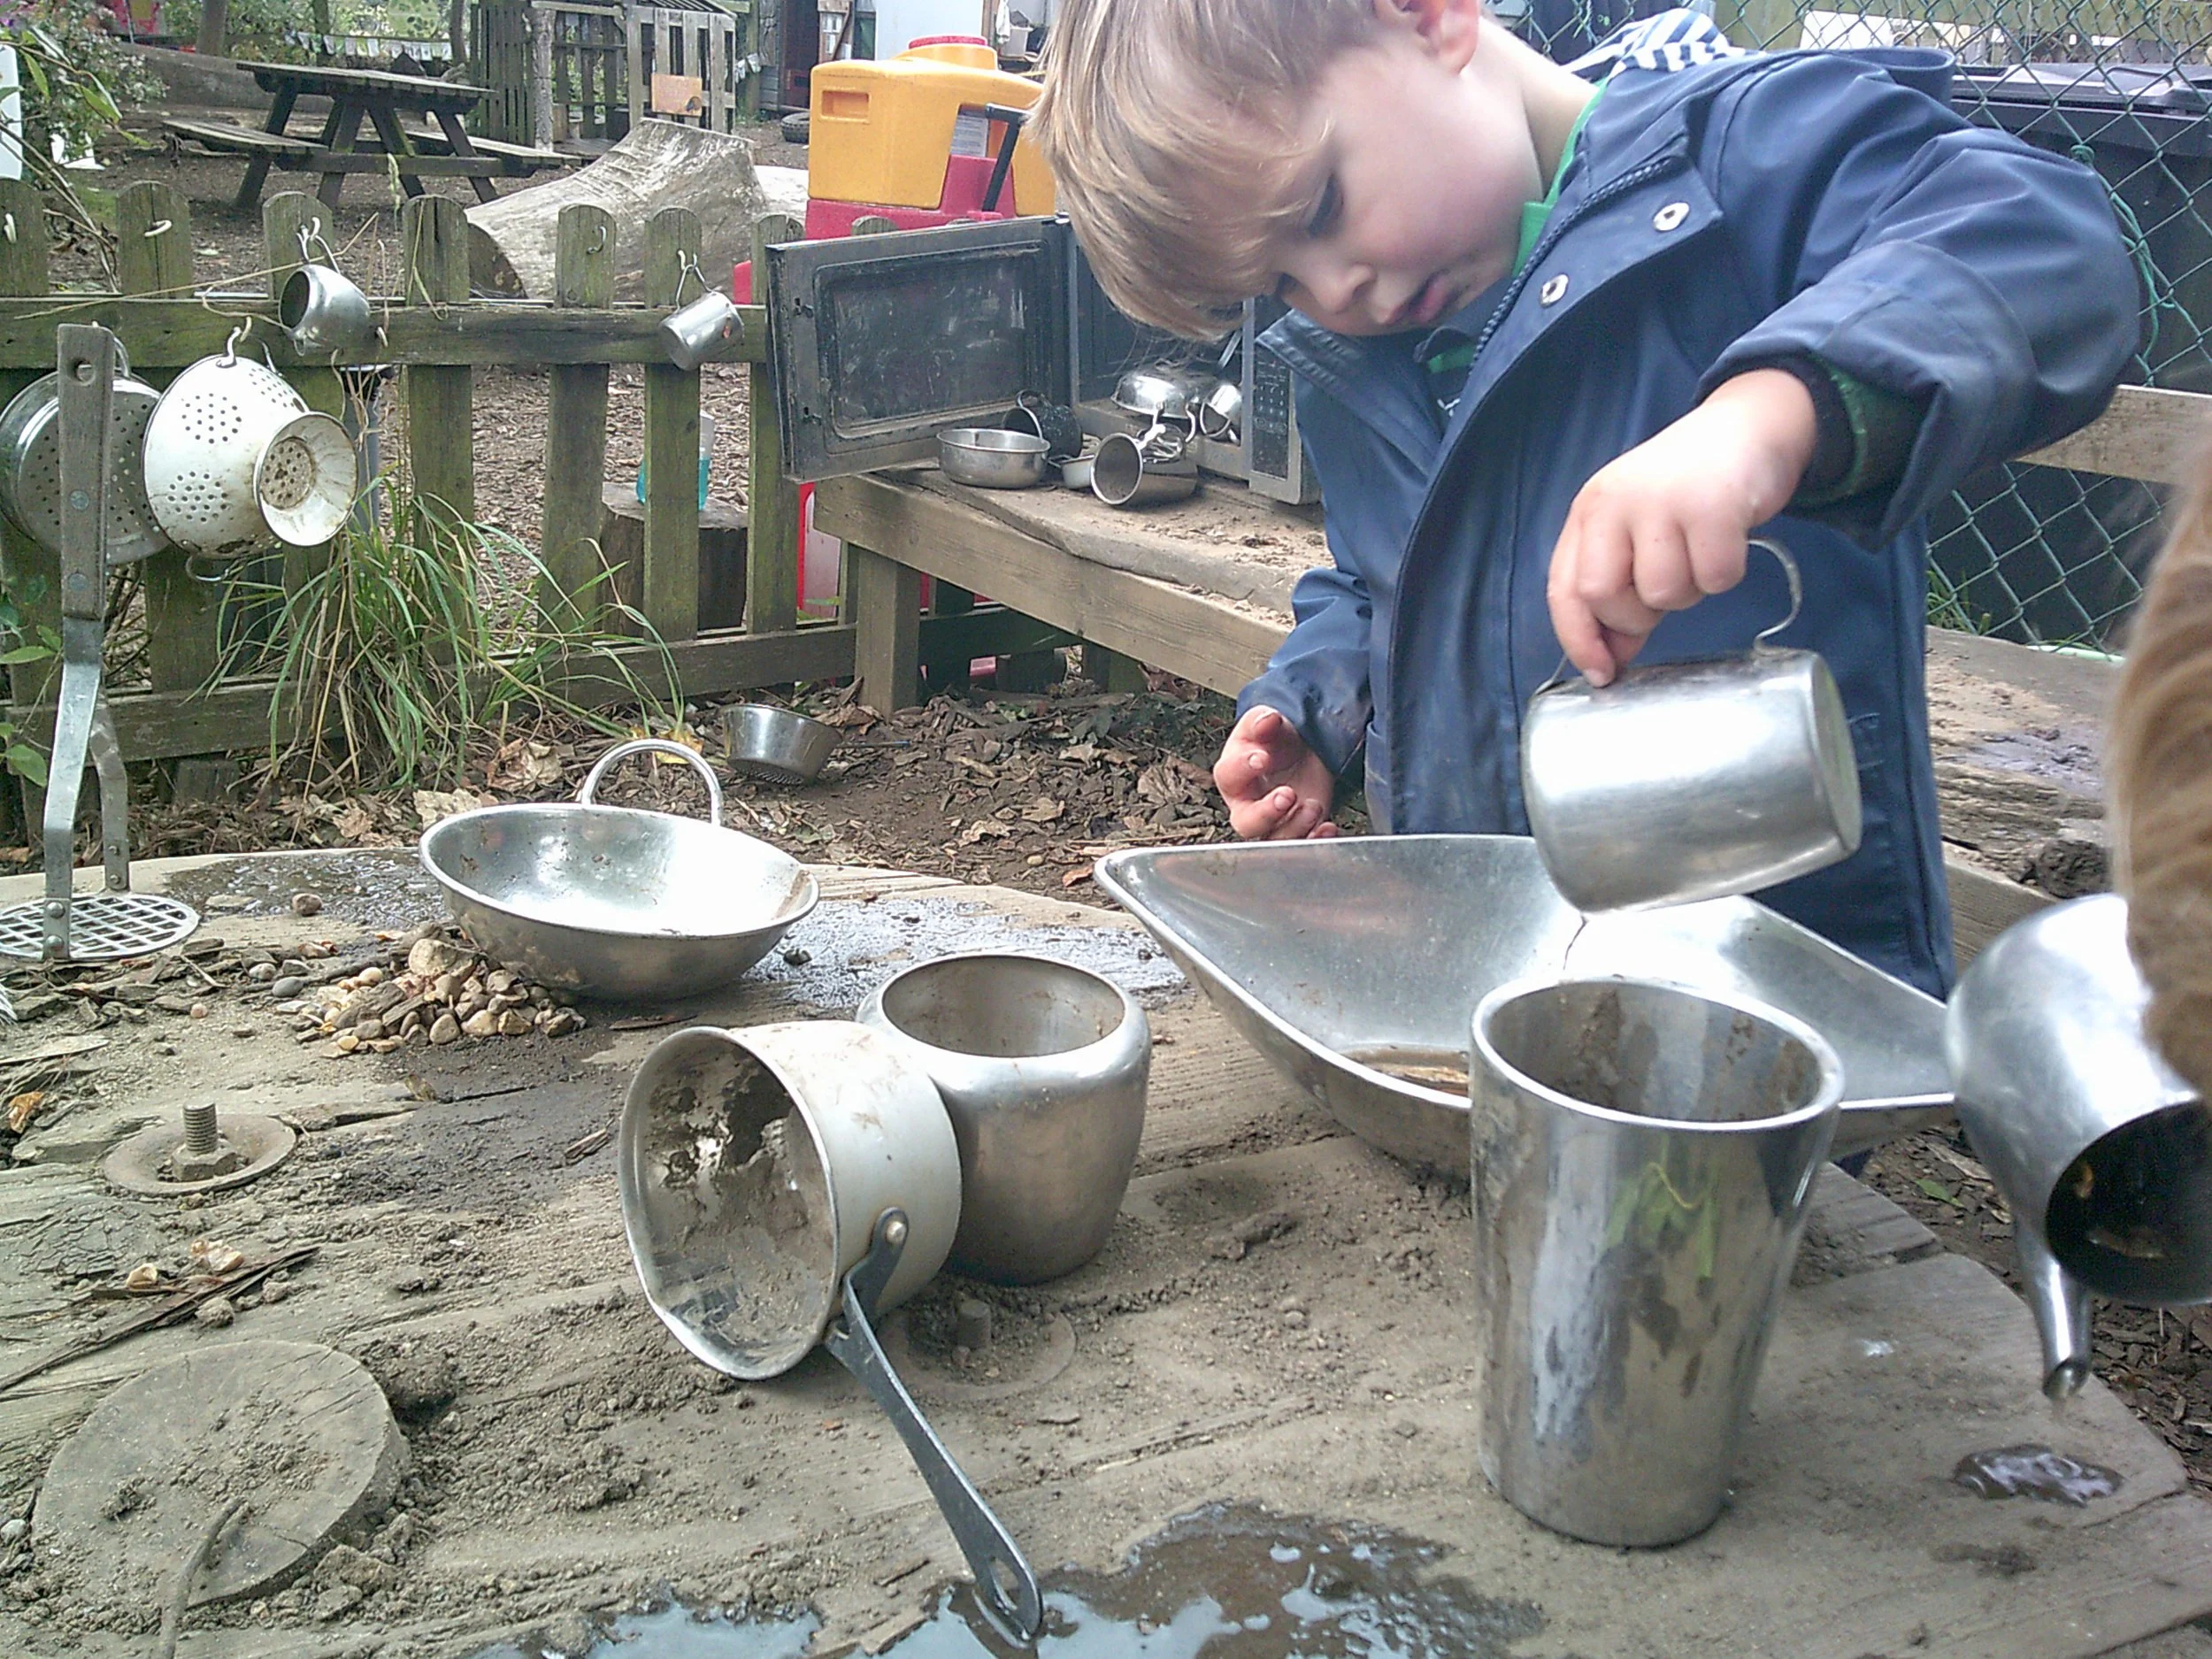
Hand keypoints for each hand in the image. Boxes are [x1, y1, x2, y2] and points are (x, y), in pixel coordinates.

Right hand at [1214, 706, 1338, 839]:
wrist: (1301, 752)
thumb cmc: (1275, 742)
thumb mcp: (1267, 724)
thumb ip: (1263, 722)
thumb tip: (1266, 720)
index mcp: (1234, 775)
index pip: (1229, 775)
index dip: (1242, 769)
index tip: (1261, 759)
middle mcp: (1247, 804)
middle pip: (1246, 823)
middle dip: (1266, 813)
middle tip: (1287, 794)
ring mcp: (1272, 822)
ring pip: (1274, 839)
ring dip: (1296, 827)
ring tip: (1313, 805)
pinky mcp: (1296, 830)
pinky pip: (1301, 845)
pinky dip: (1316, 840)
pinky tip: (1327, 827)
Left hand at [1548, 368, 1818, 684]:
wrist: (1749, 426)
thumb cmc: (1689, 488)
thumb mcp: (1638, 529)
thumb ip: (1619, 588)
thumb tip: (1610, 660)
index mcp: (1589, 510)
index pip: (1565, 588)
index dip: (1578, 639)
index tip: (1600, 674)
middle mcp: (1615, 501)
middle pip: (1604, 596)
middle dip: (1635, 617)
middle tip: (1664, 595)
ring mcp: (1663, 500)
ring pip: (1663, 593)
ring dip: (1688, 593)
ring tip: (1698, 553)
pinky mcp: (1713, 505)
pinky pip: (1715, 578)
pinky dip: (1725, 575)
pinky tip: (1728, 541)